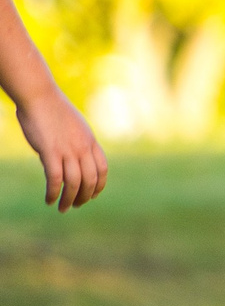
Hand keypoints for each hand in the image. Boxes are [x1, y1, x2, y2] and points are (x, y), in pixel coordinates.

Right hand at [18, 89, 105, 211]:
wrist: (40, 97)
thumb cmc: (53, 110)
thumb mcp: (74, 127)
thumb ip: (78, 142)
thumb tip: (74, 156)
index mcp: (90, 141)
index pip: (102, 169)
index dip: (99, 185)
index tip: (93, 195)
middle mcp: (83, 147)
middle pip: (91, 179)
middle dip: (85, 196)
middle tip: (75, 206)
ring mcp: (67, 150)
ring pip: (74, 182)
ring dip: (69, 199)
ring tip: (62, 208)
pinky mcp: (50, 152)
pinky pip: (55, 179)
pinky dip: (54, 192)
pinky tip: (49, 200)